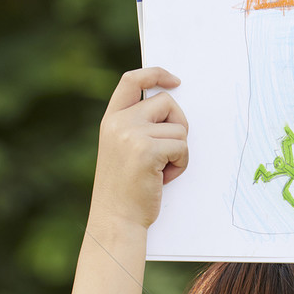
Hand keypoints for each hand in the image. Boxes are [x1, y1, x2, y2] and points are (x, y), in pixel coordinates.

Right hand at [89, 67, 188, 230]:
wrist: (116, 219)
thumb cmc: (125, 190)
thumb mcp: (122, 149)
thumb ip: (137, 126)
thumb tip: (171, 108)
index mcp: (111, 119)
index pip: (132, 81)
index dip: (155, 74)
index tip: (174, 82)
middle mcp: (119, 122)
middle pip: (166, 102)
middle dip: (179, 124)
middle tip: (171, 150)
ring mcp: (132, 134)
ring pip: (179, 128)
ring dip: (179, 152)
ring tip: (161, 171)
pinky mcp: (147, 151)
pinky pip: (182, 147)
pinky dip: (180, 164)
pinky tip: (164, 178)